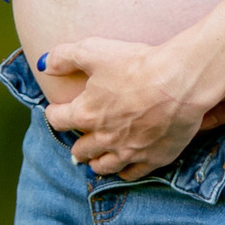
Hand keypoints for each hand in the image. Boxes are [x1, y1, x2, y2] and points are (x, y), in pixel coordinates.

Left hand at [40, 34, 205, 179]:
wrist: (180, 81)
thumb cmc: (138, 64)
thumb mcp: (94, 50)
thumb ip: (63, 57)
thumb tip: (44, 64)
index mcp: (85, 114)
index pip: (57, 120)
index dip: (55, 113)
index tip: (58, 110)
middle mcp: (103, 138)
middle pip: (80, 149)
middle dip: (78, 142)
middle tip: (81, 136)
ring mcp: (127, 152)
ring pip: (102, 166)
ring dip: (96, 160)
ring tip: (98, 155)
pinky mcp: (152, 159)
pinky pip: (131, 174)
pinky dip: (124, 170)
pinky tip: (124, 163)